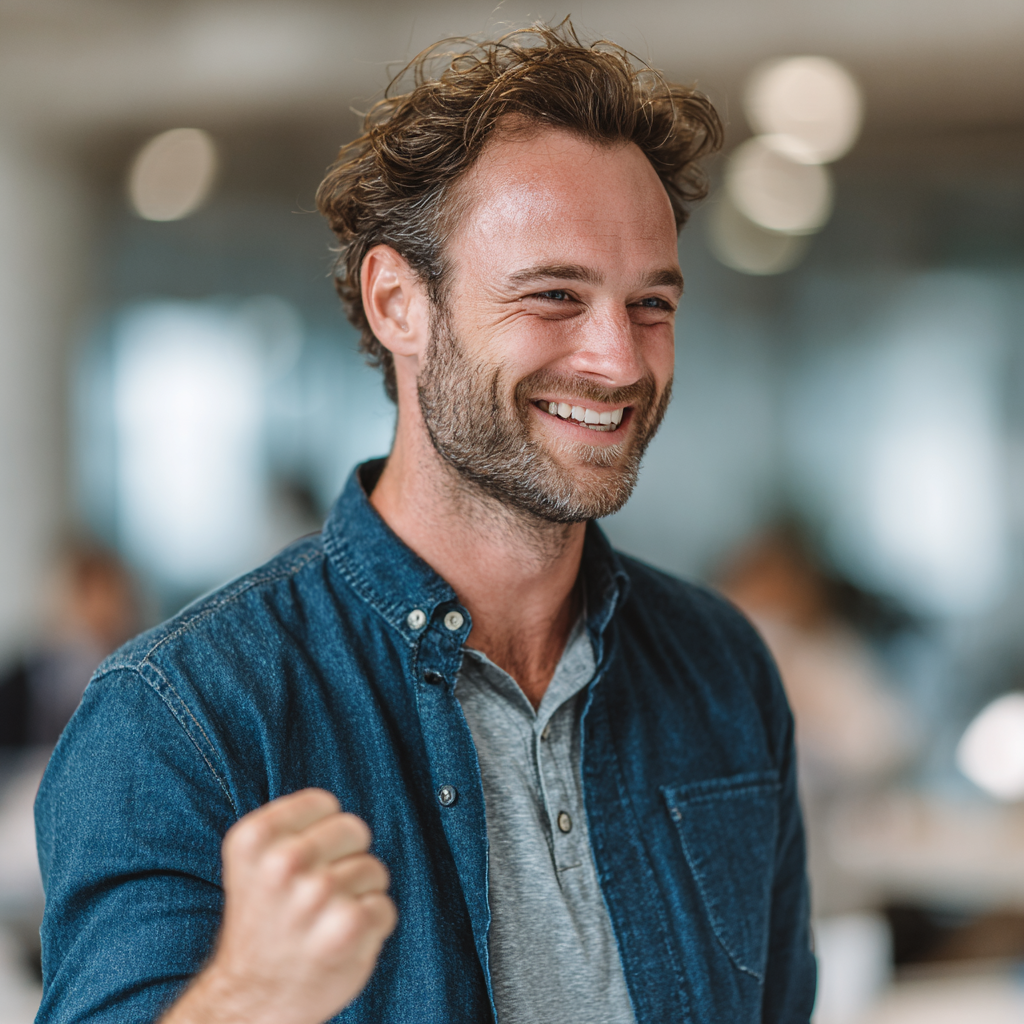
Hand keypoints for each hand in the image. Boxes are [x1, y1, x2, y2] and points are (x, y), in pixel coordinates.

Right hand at [163, 789, 396, 1023]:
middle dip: (345, 859)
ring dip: (358, 897)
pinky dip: (371, 927)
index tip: (301, 862)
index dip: (320, 832)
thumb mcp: (253, 863)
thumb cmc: (261, 926)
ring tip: (323, 924)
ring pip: (373, 870)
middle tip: (316, 895)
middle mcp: (284, 862)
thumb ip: (291, 826)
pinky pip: (385, 907)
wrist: (249, 1002)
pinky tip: (339, 943)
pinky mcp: (350, 926)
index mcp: (255, 838)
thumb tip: (338, 806)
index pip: (324, 802)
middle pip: (355, 830)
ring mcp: (318, 894)